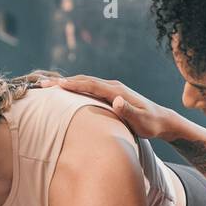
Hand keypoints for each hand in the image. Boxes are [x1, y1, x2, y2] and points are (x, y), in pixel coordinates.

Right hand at [41, 74, 173, 140]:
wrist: (163, 120)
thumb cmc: (152, 124)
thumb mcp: (142, 121)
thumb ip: (128, 110)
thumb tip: (116, 100)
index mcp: (116, 91)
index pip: (90, 85)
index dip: (73, 84)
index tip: (56, 85)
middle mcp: (113, 86)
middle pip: (84, 80)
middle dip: (63, 82)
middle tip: (43, 84)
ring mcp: (112, 89)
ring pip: (85, 83)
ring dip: (67, 83)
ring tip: (48, 86)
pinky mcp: (112, 94)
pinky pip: (90, 88)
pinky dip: (76, 87)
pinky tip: (66, 92)